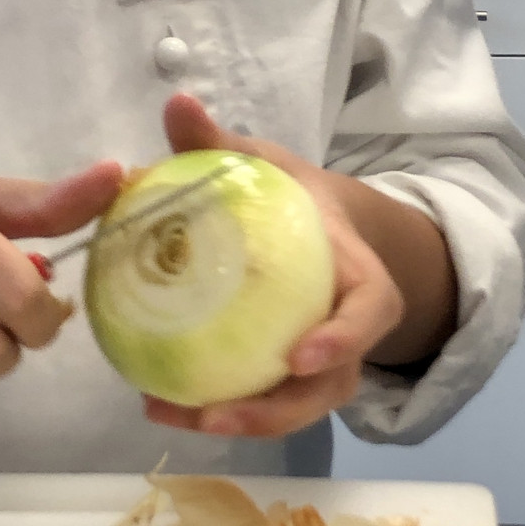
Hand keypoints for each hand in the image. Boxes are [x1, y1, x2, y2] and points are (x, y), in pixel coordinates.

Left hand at [138, 95, 405, 441]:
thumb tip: (177, 102)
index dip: (343, 340)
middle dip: (275, 412)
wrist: (317, 230)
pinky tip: (156, 402)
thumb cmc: (294, 198)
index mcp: (359, 279)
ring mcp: (319, 365)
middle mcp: (346, 334)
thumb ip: (221, 141)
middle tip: (215, 416)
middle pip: (326, 388)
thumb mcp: (268, 165)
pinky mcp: (285, 379)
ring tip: (168, 415)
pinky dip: (213, 410)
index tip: (301, 355)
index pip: (368, 314)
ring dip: (234, 423)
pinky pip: (258, 404)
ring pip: (290, 410)